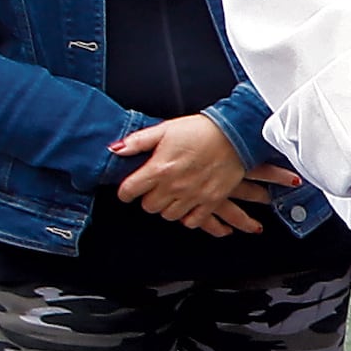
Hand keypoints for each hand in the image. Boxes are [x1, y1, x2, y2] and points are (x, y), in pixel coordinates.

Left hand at [109, 113, 290, 233]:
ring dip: (168, 207)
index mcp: (159, 168)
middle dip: (148, 198)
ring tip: (173, 194)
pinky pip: (192, 222)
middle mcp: (174, 186)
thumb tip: (115, 150)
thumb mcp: (165, 129)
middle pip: (148, 207)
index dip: (126, 191)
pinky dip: (188, 216)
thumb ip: (138, 141)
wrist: (235, 134)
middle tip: (155, 188)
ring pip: (168, 216)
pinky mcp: (211, 201)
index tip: (130, 189)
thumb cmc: (200, 130)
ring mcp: (193, 196)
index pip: (129, 191)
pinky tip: (188, 204)